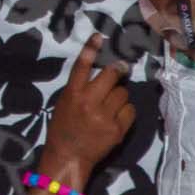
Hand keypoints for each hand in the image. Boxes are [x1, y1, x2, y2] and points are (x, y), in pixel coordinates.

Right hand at [39, 34, 135, 183]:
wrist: (68, 158)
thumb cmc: (64, 128)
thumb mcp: (65, 103)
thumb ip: (80, 87)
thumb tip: (103, 71)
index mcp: (73, 94)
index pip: (82, 66)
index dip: (91, 49)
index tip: (99, 36)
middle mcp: (89, 103)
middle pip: (112, 75)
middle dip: (117, 72)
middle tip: (120, 70)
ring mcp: (104, 117)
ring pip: (123, 92)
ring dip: (119, 96)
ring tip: (110, 106)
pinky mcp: (117, 130)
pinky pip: (130, 110)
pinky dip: (126, 112)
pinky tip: (117, 117)